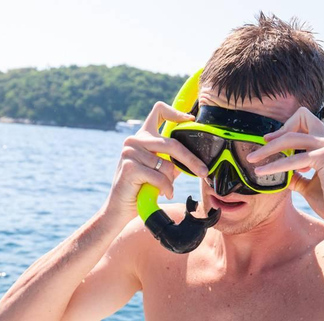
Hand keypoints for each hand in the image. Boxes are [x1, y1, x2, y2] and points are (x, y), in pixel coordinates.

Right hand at [105, 102, 208, 224]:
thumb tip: (195, 158)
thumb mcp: (159, 170)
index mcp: (142, 136)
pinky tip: (162, 194)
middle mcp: (135, 140)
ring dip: (171, 182)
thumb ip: (172, 160)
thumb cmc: (141, 188)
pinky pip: (159, 177)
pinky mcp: (130, 166)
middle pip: (171, 143)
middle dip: (191, 160)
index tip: (190, 120)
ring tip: (165, 189)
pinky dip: (166, 188)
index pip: (158, 111)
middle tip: (203, 171)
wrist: (120, 207)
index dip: (176, 113)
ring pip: (167, 166)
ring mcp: (131, 152)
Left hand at [246, 107, 323, 229]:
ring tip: (253, 160)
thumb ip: (295, 175)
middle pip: (299, 121)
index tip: (269, 141)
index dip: (285, 127)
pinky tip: (264, 172)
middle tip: (256, 151)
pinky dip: (277, 165)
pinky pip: (295, 159)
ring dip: (269, 149)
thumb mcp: (307, 184)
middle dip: (274, 135)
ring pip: (292, 137)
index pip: (305, 120)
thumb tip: (278, 173)